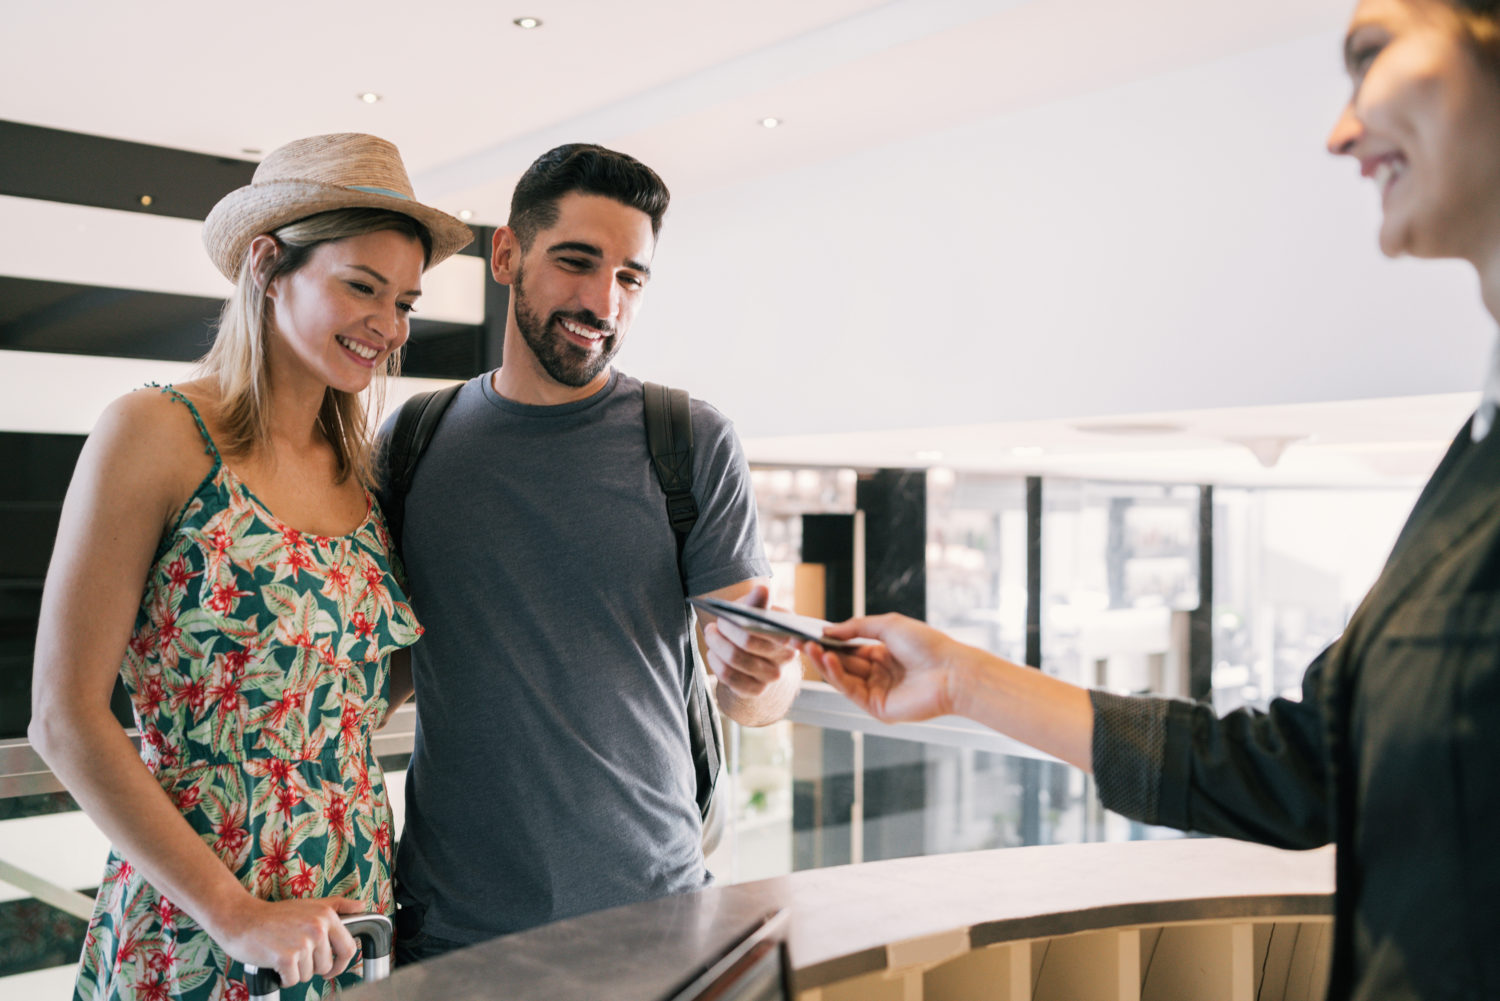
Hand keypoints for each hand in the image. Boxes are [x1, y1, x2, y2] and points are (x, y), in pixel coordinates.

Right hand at [213, 894, 364, 986]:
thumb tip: (362, 905)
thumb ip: (338, 905)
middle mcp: (318, 928)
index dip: (341, 964)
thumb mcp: (310, 904)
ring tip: (283, 954)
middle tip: (297, 957)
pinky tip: (275, 963)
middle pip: (327, 966)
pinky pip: (293, 980)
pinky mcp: (286, 958)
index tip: (331, 969)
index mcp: (327, 916)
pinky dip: (283, 977)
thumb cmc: (275, 915)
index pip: (349, 949)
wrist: (242, 919)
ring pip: (309, 975)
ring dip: (296, 971)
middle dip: (313, 968)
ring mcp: (302, 943)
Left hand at [702, 584, 798, 697]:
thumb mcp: (754, 611)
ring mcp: (773, 675)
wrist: (756, 658)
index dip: (741, 622)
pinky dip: (716, 663)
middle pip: (747, 641)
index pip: (767, 626)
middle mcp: (787, 655)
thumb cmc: (753, 627)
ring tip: (711, 636)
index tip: (723, 618)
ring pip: (736, 659)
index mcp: (790, 630)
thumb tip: (763, 589)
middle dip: (724, 631)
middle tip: (714, 625)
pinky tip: (714, 654)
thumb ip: (757, 602)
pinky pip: (730, 677)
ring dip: (717, 645)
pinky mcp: (757, 690)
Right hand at [802, 614, 967, 723]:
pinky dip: (836, 675)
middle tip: (798, 641)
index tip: (809, 633)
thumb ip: (856, 627)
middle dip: (821, 652)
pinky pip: (850, 690)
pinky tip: (828, 659)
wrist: (951, 672)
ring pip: (843, 677)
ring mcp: (877, 691)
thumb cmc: (928, 645)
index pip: (850, 648)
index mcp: (884, 654)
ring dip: (824, 662)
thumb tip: (828, 630)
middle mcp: (879, 673)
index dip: (829, 641)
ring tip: (809, 647)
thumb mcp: (888, 625)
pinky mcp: (877, 708)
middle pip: (843, 663)